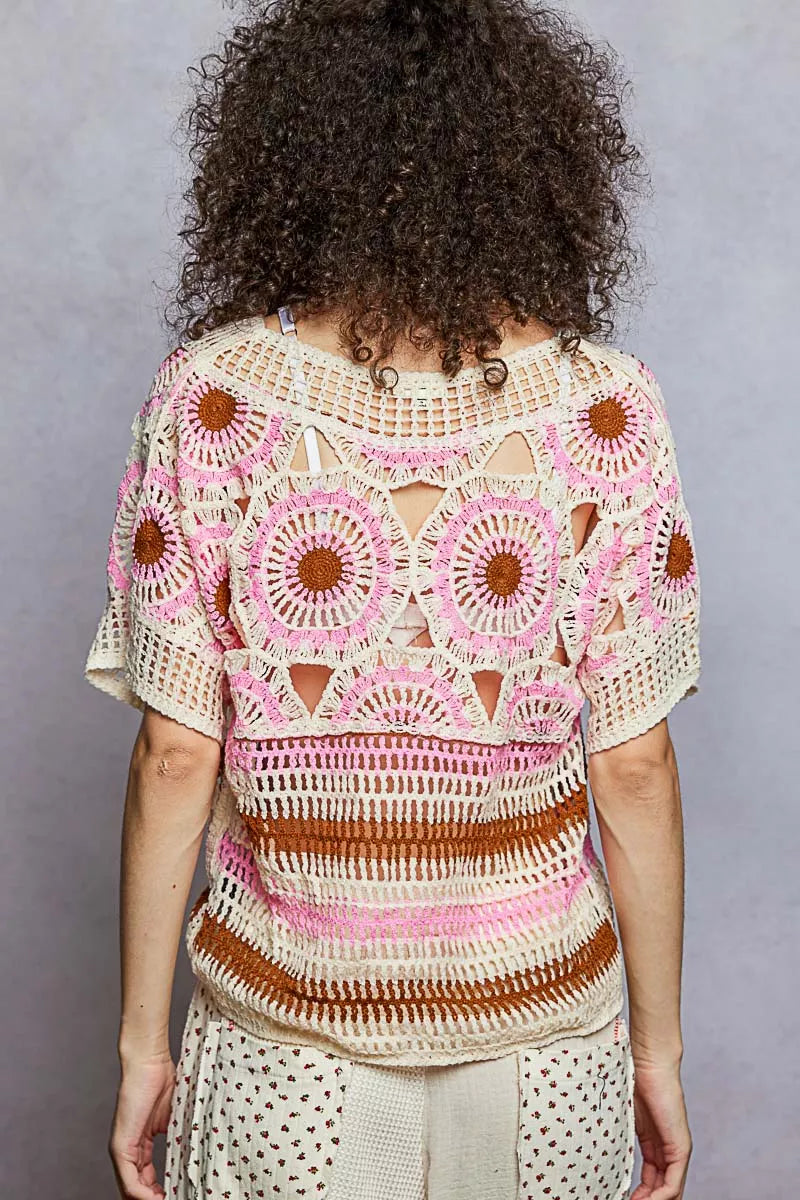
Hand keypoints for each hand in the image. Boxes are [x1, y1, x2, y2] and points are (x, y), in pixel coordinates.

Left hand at [109, 1054, 175, 1199]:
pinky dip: (143, 1194)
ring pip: (131, 1190)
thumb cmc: (162, 1080)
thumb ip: (178, 1138)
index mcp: (140, 1145)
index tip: (178, 1195)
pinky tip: (157, 1199)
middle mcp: (127, 1151)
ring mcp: (122, 1149)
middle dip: (155, 1198)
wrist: (149, 1061)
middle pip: (137, 1189)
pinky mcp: (120, 1146)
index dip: (160, 1193)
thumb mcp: (175, 1117)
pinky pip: (129, 1181)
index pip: (145, 1180)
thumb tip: (194, 1156)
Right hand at [630, 1061, 691, 1199]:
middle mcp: (669, 1151)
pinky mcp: (681, 1148)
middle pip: (661, 1190)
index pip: (652, 1182)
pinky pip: (673, 1184)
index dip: (638, 1196)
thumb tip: (590, 1146)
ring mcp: (677, 1150)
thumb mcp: (622, 1115)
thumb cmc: (632, 1079)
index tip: (618, 1199)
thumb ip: (617, 1135)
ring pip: (669, 1191)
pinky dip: (660, 1198)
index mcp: (656, 1145)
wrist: (649, 1062)